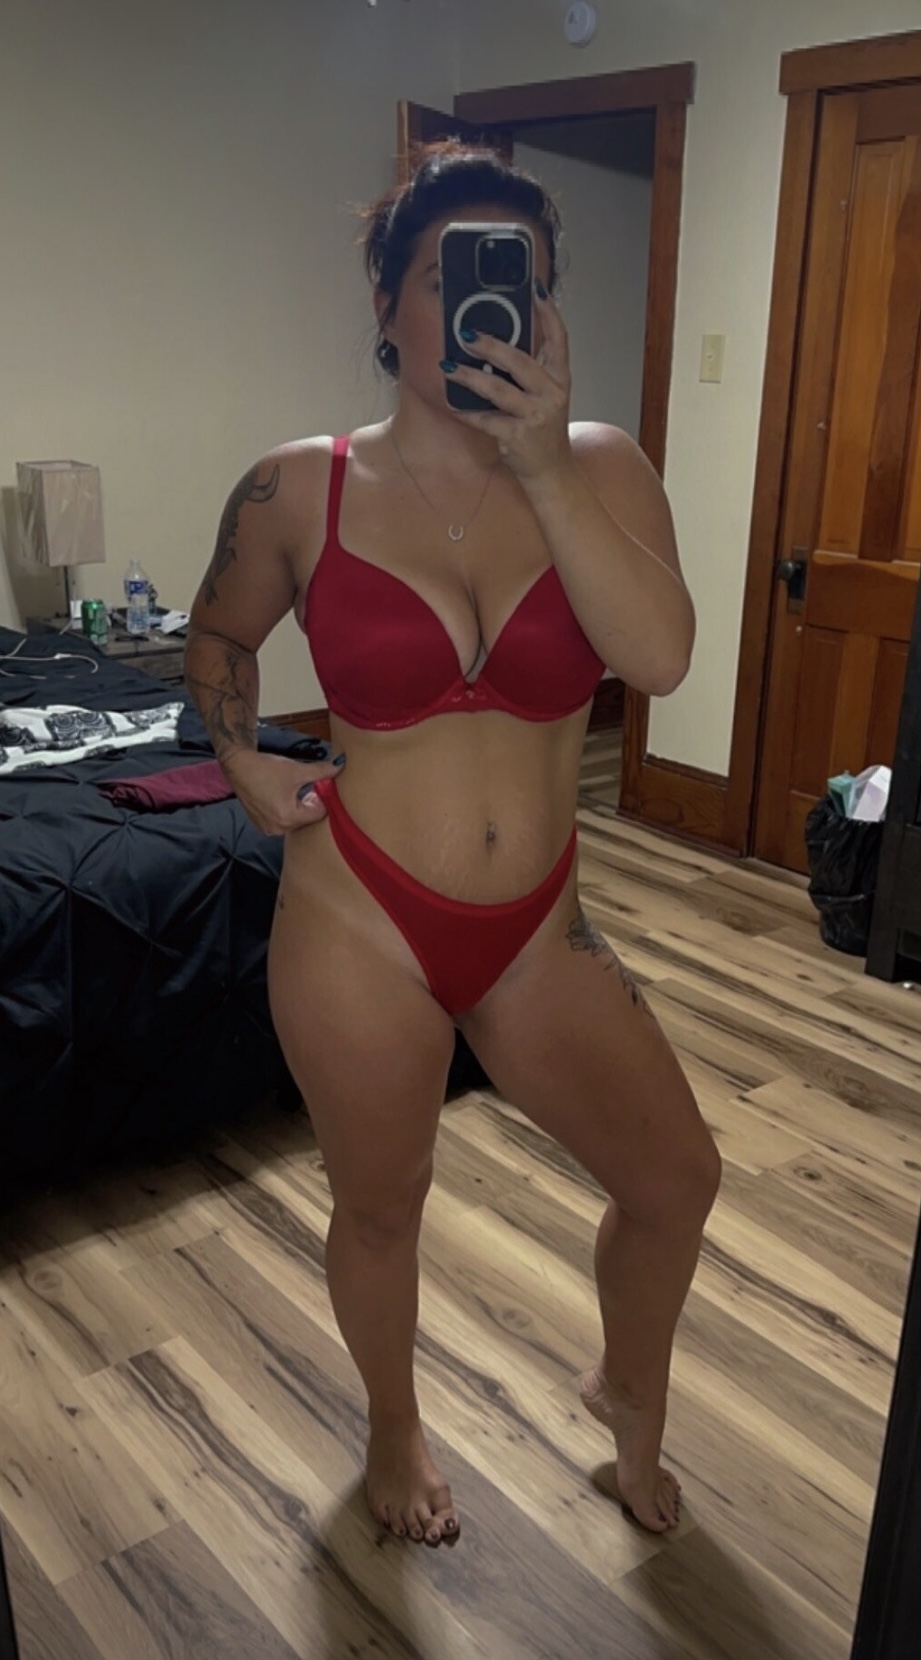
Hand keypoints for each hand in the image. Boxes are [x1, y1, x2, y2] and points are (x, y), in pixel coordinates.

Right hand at [221, 751, 344, 834]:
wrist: (238, 766)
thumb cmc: (265, 769)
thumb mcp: (297, 769)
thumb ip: (322, 771)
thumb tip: (339, 767)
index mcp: (287, 817)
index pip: (318, 814)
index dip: (323, 799)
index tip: (321, 786)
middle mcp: (277, 828)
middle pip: (307, 819)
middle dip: (311, 803)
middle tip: (308, 786)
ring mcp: (268, 828)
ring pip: (295, 820)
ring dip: (299, 806)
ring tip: (293, 790)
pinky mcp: (261, 824)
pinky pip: (282, 820)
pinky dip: (287, 809)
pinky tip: (283, 795)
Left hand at [444, 285, 571, 480]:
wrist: (551, 471)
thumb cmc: (543, 430)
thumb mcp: (546, 396)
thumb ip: (531, 371)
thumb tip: (497, 345)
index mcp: (560, 379)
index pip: (559, 338)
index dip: (549, 312)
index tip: (536, 289)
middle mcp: (552, 394)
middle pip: (520, 361)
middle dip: (491, 345)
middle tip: (466, 334)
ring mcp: (535, 416)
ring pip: (498, 390)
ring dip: (470, 376)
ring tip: (449, 366)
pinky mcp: (518, 437)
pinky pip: (486, 420)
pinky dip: (467, 412)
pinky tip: (453, 403)